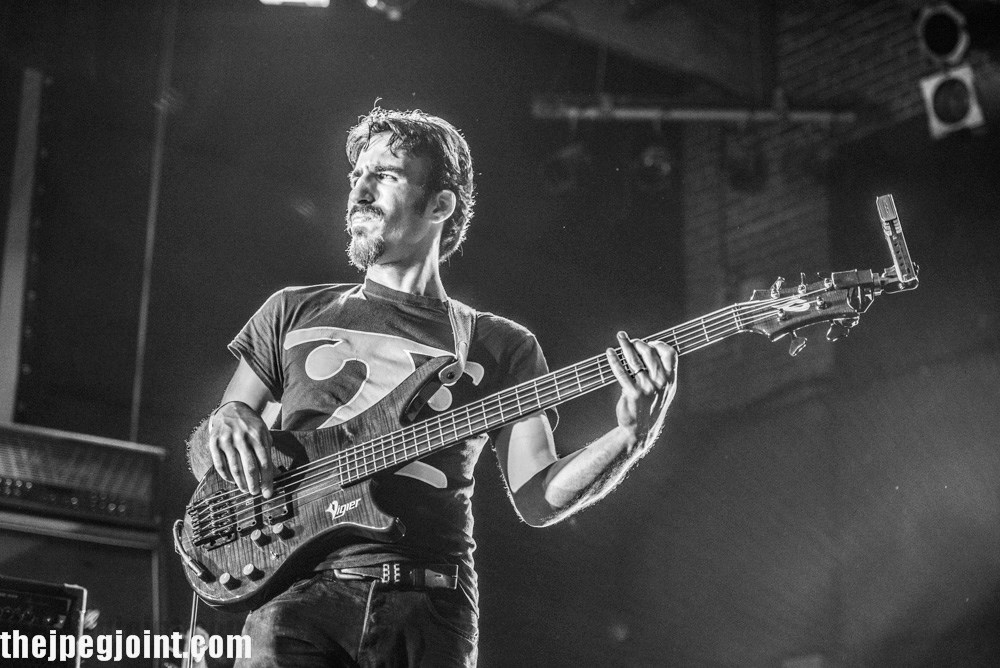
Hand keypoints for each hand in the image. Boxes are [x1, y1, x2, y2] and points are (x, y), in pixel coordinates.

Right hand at [208, 401, 274, 497]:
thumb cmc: (251, 425)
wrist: (232, 408)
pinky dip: (226, 475)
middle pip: (250, 467)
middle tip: (255, 493)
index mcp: (257, 435)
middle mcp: (242, 437)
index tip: (268, 493)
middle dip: (254, 484)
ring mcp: (227, 439)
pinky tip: (232, 481)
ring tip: (245, 489)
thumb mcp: (264, 434)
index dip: (266, 480)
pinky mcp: (214, 441)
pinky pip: (219, 464)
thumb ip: (268, 453)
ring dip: (240, 482)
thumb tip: (274, 475)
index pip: (264, 463)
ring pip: (234, 468)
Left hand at [605, 331, 676, 454]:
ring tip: (620, 336)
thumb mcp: (664, 390)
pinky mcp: (633, 393)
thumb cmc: (651, 406)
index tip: (649, 342)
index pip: (670, 354)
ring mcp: (647, 388)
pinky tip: (610, 353)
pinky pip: (622, 372)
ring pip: (635, 361)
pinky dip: (615, 360)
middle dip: (639, 343)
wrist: (641, 429)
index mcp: (670, 380)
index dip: (659, 344)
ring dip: (626, 345)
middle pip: (650, 354)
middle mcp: (661, 383)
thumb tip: (650, 349)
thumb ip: (662, 372)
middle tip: (630, 340)